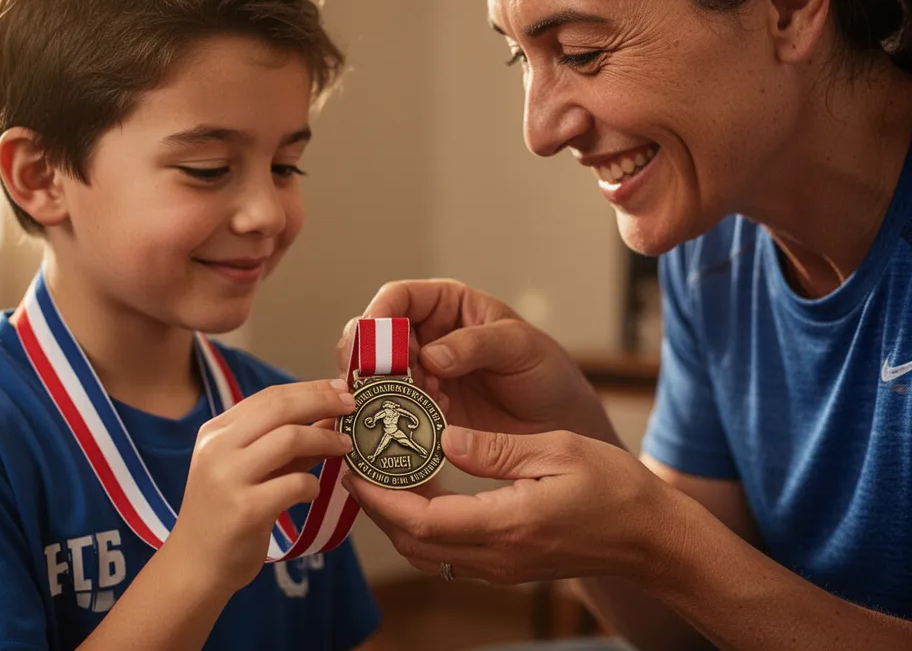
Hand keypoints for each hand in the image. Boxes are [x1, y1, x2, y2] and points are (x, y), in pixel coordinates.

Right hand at [167, 379, 355, 596]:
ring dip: (325, 439)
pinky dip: (312, 484)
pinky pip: (293, 484)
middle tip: (351, 405)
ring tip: (345, 446)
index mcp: (216, 432)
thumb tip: (331, 415)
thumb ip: (287, 443)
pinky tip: (314, 491)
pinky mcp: (244, 510)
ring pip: (289, 438)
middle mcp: (218, 448)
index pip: (270, 396)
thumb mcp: (250, 469)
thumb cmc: (226, 513)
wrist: (195, 566)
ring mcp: (228, 478)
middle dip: (322, 401)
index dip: (310, 389)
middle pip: (280, 407)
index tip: (340, 388)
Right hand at [338, 279, 613, 441]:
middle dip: (369, 360)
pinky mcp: (422, 411)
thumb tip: (431, 356)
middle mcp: (425, 336)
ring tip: (413, 406)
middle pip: (374, 337)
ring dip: (382, 392)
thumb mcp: (520, 347)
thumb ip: (477, 345)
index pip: (398, 298)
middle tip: (376, 384)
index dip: (377, 315)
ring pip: (377, 376)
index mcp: (446, 305)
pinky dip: (396, 418)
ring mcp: (420, 375)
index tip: (371, 342)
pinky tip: (423, 427)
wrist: (559, 423)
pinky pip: (393, 410)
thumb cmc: (545, 371)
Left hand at [343, 425, 680, 584]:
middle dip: (377, 507)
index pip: (423, 521)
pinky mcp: (507, 566)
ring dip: (397, 518)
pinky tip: (422, 490)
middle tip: (358, 466)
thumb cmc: (613, 488)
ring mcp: (501, 567)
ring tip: (381, 475)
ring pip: (428, 553)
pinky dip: (423, 526)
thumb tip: (444, 438)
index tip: (356, 469)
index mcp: (507, 525)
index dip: (381, 498)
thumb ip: (495, 449)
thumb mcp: (556, 451)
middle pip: (415, 544)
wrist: (650, 538)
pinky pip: (449, 554)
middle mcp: (497, 556)